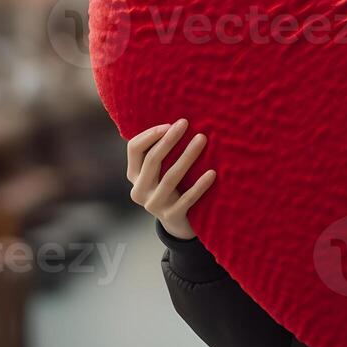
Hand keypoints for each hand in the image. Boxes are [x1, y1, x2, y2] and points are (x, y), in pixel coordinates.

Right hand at [126, 119, 216, 239]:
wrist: (179, 224)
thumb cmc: (172, 188)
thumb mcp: (159, 172)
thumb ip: (159, 152)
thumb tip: (176, 121)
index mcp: (134, 176)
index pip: (134, 149)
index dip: (151, 134)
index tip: (170, 124)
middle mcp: (139, 190)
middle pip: (153, 160)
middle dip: (170, 139)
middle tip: (186, 123)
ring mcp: (154, 205)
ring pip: (171, 177)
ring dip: (187, 156)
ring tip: (202, 139)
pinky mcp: (171, 217)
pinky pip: (187, 198)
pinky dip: (200, 185)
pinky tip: (212, 173)